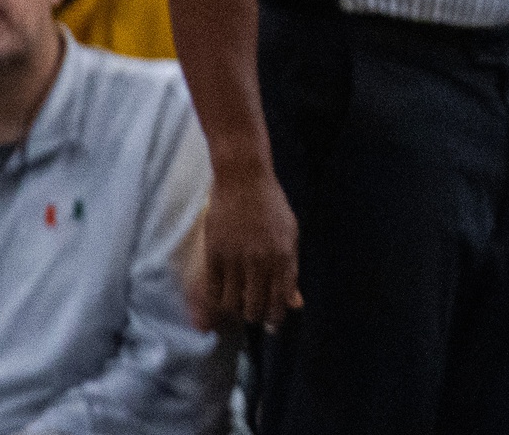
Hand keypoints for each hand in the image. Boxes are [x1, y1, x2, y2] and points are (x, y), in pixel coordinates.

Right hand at [201, 164, 301, 327]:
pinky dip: (217, 302)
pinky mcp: (214, 255)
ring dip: (235, 312)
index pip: (281, 300)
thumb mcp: (291, 235)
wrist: (243, 182)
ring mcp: (236, 259)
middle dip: (256, 318)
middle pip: (256, 307)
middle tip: (254, 317)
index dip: (276, 318)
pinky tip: (221, 302)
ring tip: (238, 310)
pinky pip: (213, 290)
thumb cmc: (272, 206)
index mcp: (283, 256)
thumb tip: (295, 302)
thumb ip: (292, 270)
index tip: (273, 326)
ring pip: (233, 304)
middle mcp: (260, 262)